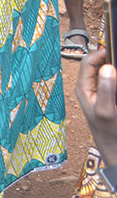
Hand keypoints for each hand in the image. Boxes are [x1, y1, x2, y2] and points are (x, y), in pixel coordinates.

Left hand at [75, 48, 116, 166]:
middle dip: (109, 59)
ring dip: (112, 68)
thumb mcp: (106, 109)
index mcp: (83, 87)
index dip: (101, 54)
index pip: (88, 62)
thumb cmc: (108, 130)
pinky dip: (113, 77)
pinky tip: (116, 77)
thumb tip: (107, 67)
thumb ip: (106, 88)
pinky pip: (109, 81)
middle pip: (97, 64)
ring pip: (105, 72)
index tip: (115, 51)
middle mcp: (89, 86)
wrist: (113, 145)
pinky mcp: (106, 95)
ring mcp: (98, 90)